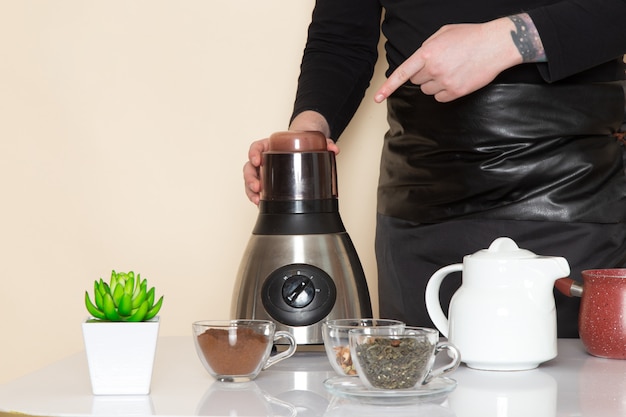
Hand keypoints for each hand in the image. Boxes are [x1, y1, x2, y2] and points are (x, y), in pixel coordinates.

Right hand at [243, 111, 337, 204]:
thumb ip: (324, 143)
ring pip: (251, 179)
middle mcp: (264, 158)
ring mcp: (264, 171)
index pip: (256, 147)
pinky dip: (256, 197)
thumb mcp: (313, 141)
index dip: (253, 153)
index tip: (257, 160)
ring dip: (250, 190)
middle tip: (257, 187)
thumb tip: (334, 149)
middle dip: (250, 178)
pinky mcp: (267, 182)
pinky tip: (259, 204)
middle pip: (250, 166)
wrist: (303, 148)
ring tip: (256, 200)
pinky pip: (257, 189)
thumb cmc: (303, 144)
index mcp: (270, 145)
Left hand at [374, 17, 521, 102]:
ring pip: (428, 91)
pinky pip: (440, 98)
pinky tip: (456, 79)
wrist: (497, 44)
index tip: (377, 98)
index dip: (388, 87)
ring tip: (451, 70)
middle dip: (424, 75)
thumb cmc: (471, 36)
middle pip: (416, 81)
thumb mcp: (444, 33)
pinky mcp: (456, 92)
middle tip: (441, 64)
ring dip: (434, 83)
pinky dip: (445, 92)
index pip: (402, 73)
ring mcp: (445, 82)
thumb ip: (427, 46)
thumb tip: (418, 61)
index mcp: (427, 53)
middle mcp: (434, 69)